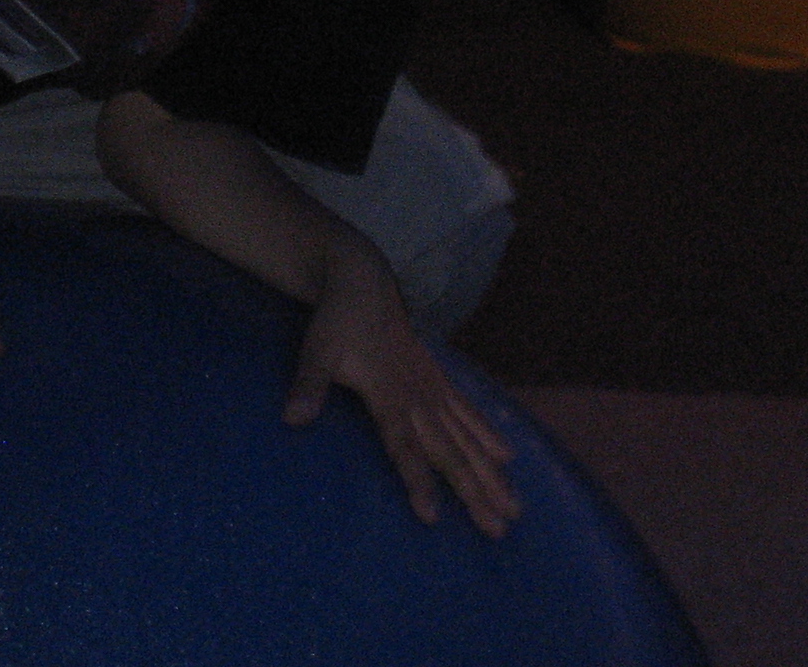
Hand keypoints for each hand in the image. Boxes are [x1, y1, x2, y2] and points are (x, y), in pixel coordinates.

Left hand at [285, 243, 519, 537]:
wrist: (362, 281)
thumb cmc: (337, 321)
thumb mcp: (317, 350)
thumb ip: (309, 385)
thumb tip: (293, 418)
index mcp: (388, 394)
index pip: (405, 445)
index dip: (417, 479)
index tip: (432, 515)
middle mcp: (417, 395)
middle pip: (449, 450)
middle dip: (474, 490)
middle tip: (498, 528)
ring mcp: (431, 387)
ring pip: (466, 437)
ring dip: (490, 473)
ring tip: (514, 506)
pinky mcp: (437, 378)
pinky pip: (467, 411)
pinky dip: (486, 433)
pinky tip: (506, 457)